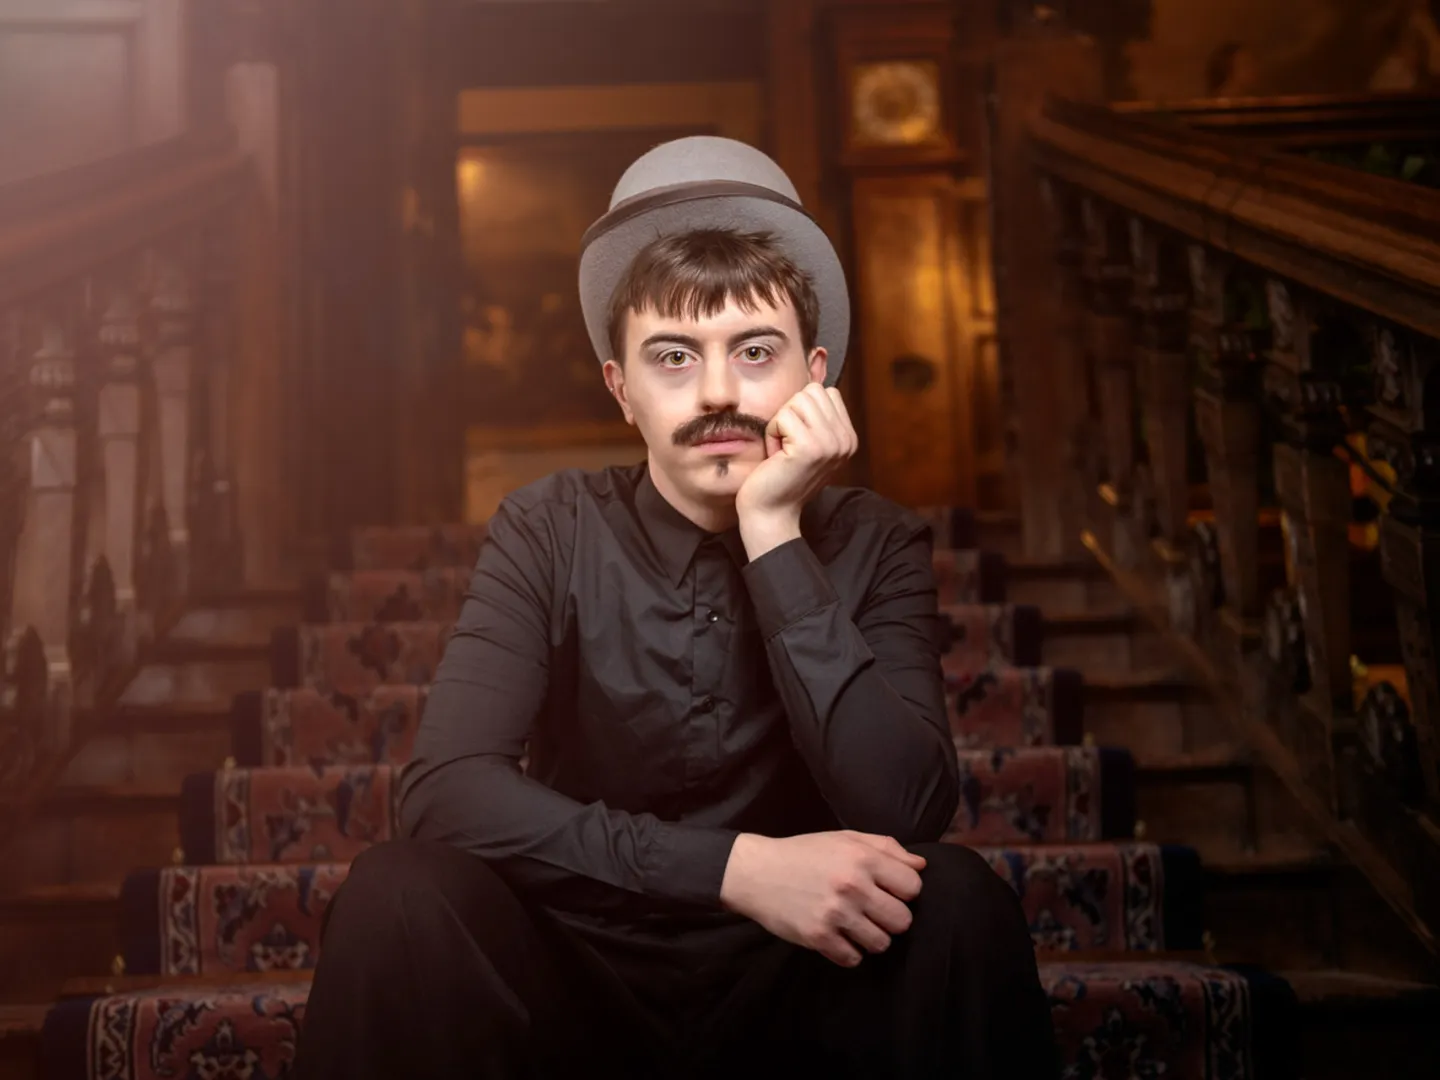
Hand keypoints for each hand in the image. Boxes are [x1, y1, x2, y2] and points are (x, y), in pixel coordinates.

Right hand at [719, 830, 925, 966]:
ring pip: (882, 943)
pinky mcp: (818, 937)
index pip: (913, 887)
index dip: (904, 891)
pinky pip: (854, 958)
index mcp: (862, 858)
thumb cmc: (804, 853)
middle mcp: (853, 886)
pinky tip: (838, 937)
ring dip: (872, 937)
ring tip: (855, 925)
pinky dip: (849, 952)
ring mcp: (836, 914)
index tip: (888, 891)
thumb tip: (921, 866)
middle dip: (892, 918)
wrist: (757, 872)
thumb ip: (886, 848)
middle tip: (873, 911)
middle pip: (902, 920)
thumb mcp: (845, 838)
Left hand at [735, 384, 858, 542]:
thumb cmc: (781, 475)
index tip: (797, 440)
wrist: (771, 512)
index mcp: (849, 438)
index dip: (802, 411)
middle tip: (787, 444)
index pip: (826, 392)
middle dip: (791, 414)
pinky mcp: (810, 448)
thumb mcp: (808, 442)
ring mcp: (831, 443)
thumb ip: (817, 417)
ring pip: (798, 400)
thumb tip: (812, 380)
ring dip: (781, 423)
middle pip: (812, 391)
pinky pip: (783, 416)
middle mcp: (846, 440)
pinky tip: (777, 456)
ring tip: (783, 450)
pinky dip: (772, 433)